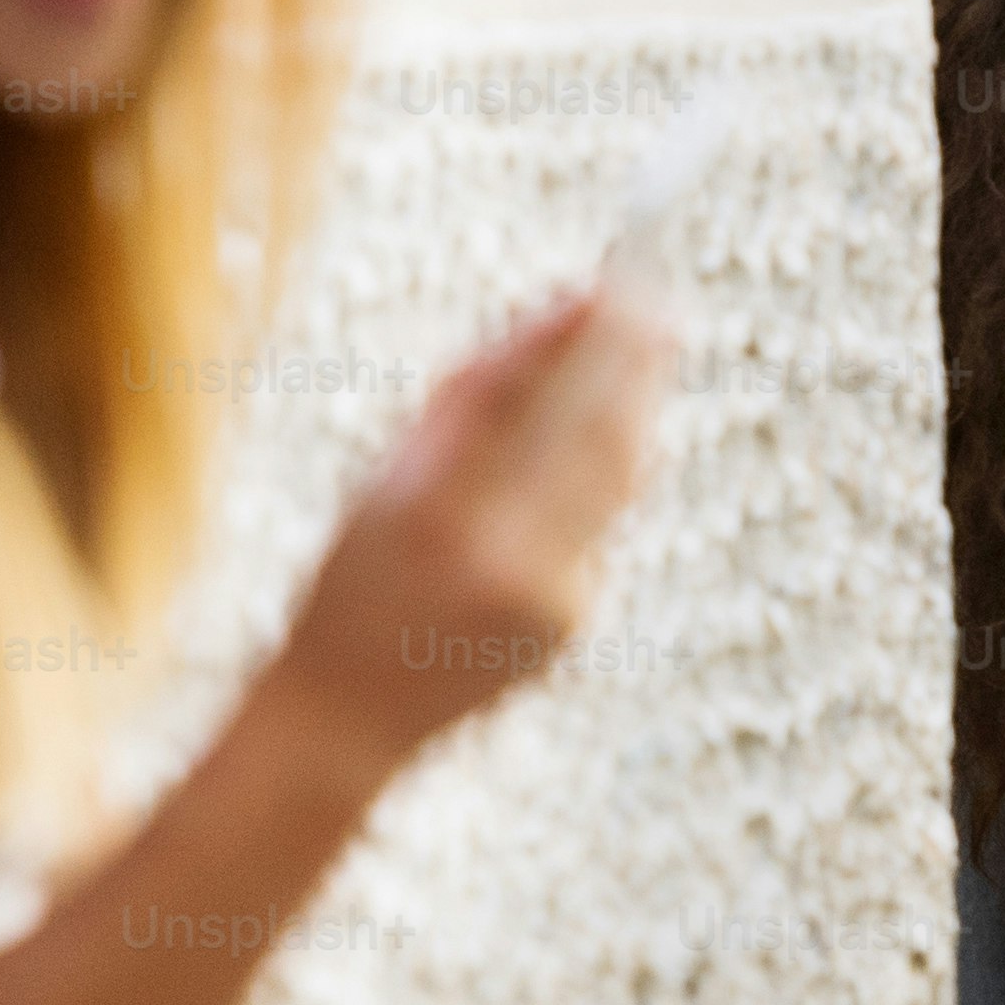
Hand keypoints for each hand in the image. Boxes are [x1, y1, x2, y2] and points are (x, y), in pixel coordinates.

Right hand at [264, 287, 672, 772]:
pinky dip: (590, 488)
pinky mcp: (573, 627)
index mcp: (444, 511)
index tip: (625, 284)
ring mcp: (553, 601)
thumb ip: (472, 399)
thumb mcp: (385, 477)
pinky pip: (597, 531)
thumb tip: (560, 317)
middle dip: (640, 368)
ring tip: (637, 349)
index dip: (600, 344)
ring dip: (629, 415)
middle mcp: (512, 561)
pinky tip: (567, 466)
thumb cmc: (351, 576)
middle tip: (659, 303)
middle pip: (609, 442)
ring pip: (618, 484)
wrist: (345, 720)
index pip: (552, 408)